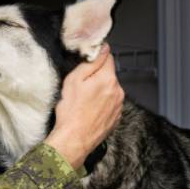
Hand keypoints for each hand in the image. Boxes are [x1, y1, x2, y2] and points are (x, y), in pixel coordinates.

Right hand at [44, 44, 123, 168]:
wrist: (74, 139)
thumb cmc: (71, 112)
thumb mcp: (74, 80)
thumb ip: (90, 62)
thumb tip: (103, 49)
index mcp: (108, 79)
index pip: (108, 57)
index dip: (95, 58)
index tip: (85, 65)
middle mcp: (118, 92)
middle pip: (108, 74)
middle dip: (96, 77)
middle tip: (79, 87)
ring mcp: (118, 106)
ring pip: (109, 90)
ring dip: (98, 91)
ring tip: (83, 102)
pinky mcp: (116, 118)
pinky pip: (109, 104)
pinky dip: (100, 104)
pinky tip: (88, 110)